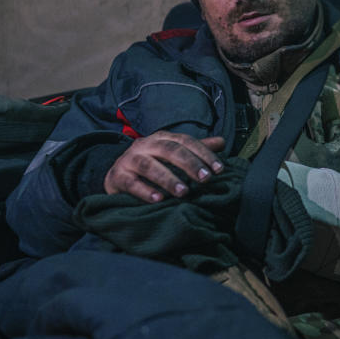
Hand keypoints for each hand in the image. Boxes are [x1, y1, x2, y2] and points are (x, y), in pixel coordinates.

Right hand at [104, 131, 224, 202]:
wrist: (117, 176)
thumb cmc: (151, 164)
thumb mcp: (173, 155)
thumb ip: (195, 150)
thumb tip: (222, 142)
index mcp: (162, 138)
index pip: (185, 141)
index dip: (203, 153)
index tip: (219, 170)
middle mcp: (145, 145)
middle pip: (169, 149)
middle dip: (189, 163)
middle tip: (205, 179)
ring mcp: (129, 159)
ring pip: (148, 165)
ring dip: (167, 178)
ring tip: (184, 192)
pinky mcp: (117, 176)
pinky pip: (130, 182)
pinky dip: (145, 191)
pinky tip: (159, 200)